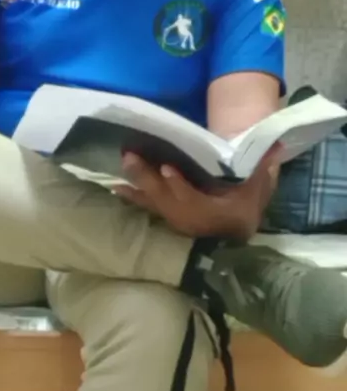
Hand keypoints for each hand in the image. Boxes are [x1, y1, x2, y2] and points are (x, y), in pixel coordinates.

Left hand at [113, 147, 280, 241]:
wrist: (232, 245)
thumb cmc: (241, 216)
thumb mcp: (255, 196)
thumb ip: (262, 172)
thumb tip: (276, 146)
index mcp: (206, 209)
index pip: (190, 196)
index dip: (178, 184)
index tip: (167, 168)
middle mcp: (185, 214)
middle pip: (162, 195)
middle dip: (144, 176)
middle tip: (129, 157)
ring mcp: (173, 217)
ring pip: (150, 200)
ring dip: (133, 186)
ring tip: (113, 175)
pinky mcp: (166, 217)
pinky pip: (146, 206)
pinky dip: (131, 197)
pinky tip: (116, 188)